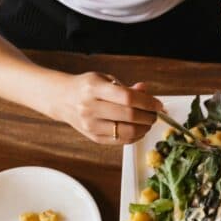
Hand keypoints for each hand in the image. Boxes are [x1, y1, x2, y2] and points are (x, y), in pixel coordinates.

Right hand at [47, 72, 161, 144]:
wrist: (62, 99)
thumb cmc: (86, 87)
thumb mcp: (105, 80)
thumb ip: (126, 88)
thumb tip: (147, 91)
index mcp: (94, 88)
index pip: (127, 98)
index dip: (148, 102)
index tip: (158, 104)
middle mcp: (90, 107)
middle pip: (130, 116)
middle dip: (149, 116)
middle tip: (155, 114)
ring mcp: (91, 125)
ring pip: (127, 131)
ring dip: (144, 128)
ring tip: (148, 122)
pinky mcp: (94, 138)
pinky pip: (121, 141)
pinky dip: (135, 137)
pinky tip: (139, 130)